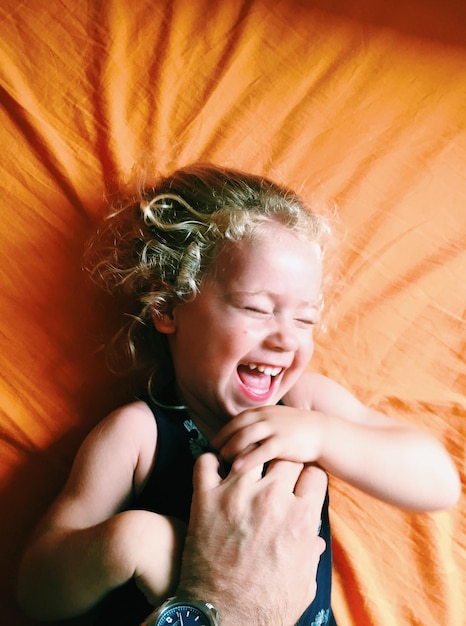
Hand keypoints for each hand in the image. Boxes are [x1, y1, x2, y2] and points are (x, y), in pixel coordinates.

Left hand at [175, 452, 326, 625]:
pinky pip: (206, 462)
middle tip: (274, 477)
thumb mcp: (303, 584)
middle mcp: (271, 500)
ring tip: (244, 471)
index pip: (314, 474)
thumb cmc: (265, 608)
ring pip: (250, 455)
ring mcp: (236, 495)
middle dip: (283, 466)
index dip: (308, 478)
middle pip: (285, 458)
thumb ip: (310, 554)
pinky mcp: (206, 498)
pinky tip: (215, 472)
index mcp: (301, 518)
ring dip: (249, 462)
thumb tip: (314, 540)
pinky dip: (210, 463)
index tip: (301, 483)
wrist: (221, 619)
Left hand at [212, 405, 326, 471]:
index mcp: (263, 411)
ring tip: (223, 460)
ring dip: (231, 448)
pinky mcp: (283, 442)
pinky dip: (246, 459)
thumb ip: (260, 425)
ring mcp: (274, 428)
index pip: (236, 420)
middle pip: (237, 427)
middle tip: (214, 454)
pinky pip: (260, 450)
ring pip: (245, 436)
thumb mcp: (276, 421)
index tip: (214, 444)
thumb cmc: (298, 431)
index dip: (223, 432)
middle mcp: (266, 416)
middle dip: (223, 440)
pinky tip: (237, 468)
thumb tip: (240, 437)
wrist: (323, 433)